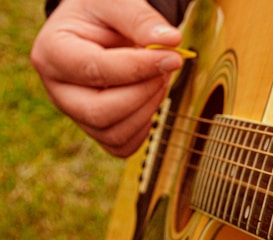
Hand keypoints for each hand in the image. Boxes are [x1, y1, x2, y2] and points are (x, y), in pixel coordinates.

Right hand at [31, 0, 184, 156]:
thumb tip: (171, 42)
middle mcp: (59, 90)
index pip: (95, 70)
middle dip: (143, 93)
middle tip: (166, 67)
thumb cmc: (103, 14)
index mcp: (52, 53)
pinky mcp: (97, 130)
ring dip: (149, 108)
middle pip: (100, 113)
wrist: (102, 29)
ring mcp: (76, 115)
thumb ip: (141, 19)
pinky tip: (150, 98)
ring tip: (158, 77)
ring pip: (114, 134)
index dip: (139, 67)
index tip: (173, 56)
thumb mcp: (117, 2)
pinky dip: (145, 127)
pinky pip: (123, 145)